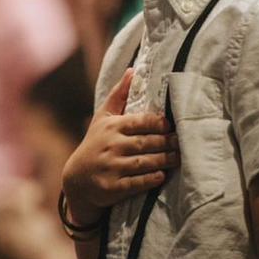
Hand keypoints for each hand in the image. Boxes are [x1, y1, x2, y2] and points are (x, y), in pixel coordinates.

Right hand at [62, 68, 178, 225]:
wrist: (76, 178)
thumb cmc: (96, 142)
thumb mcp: (103, 116)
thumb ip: (120, 95)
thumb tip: (133, 70)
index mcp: (112, 126)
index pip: (138, 122)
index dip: (157, 123)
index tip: (170, 124)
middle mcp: (111, 146)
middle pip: (144, 143)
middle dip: (165, 143)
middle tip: (181, 142)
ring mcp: (111, 167)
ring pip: (143, 162)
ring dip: (163, 161)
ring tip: (178, 158)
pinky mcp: (112, 188)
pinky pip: (135, 183)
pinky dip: (150, 179)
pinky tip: (162, 175)